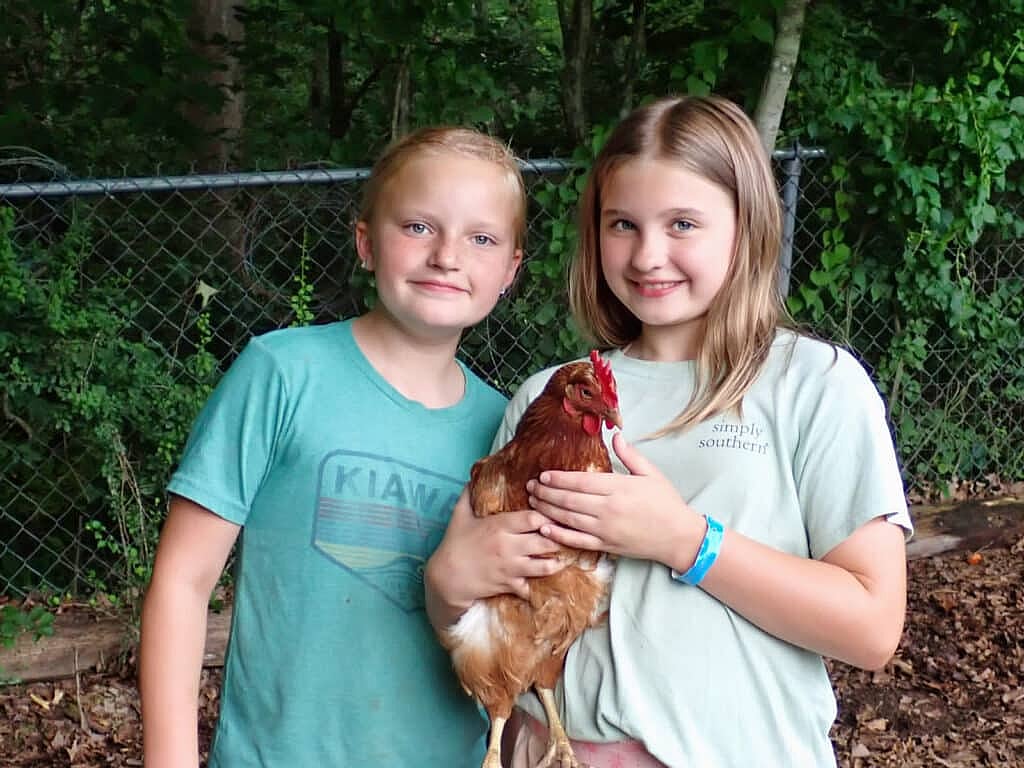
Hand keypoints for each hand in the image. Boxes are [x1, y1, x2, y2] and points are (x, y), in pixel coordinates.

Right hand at [428, 490, 565, 606]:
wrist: (446, 578)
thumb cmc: (454, 543)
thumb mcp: (460, 515)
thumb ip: (469, 494)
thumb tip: (474, 475)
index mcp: (500, 526)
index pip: (534, 518)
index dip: (548, 515)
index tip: (554, 514)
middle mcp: (509, 546)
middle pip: (546, 540)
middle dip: (558, 538)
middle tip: (565, 536)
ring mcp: (511, 567)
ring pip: (545, 566)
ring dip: (556, 562)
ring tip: (562, 557)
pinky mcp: (509, 585)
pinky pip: (532, 587)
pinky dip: (540, 584)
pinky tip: (547, 581)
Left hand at [527, 432, 704, 566]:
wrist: (678, 536)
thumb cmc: (666, 503)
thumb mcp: (651, 473)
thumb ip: (630, 455)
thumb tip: (615, 436)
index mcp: (617, 488)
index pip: (580, 481)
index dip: (558, 479)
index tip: (543, 475)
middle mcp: (607, 509)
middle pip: (568, 499)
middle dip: (546, 493)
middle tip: (530, 487)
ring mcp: (605, 529)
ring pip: (568, 519)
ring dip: (547, 510)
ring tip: (532, 502)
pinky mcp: (605, 545)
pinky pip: (577, 540)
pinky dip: (559, 535)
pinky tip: (545, 528)